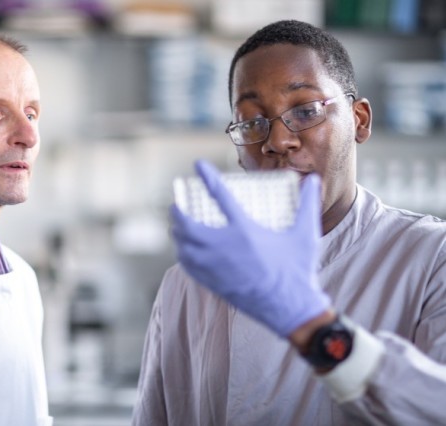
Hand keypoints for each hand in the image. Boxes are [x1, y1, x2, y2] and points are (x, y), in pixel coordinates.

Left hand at [171, 160, 330, 336]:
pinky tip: (185, 252)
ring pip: (185, 247)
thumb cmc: (298, 271)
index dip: (208, 177)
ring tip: (178, 228)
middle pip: (189, 225)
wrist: (291, 310)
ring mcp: (216, 267)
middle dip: (179, 213)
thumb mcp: (306, 235)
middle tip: (177, 206)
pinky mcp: (214, 283)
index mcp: (246, 230)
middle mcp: (225, 247)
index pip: (221, 195)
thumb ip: (307, 205)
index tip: (198, 164)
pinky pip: (189, 267)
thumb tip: (313, 180)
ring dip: (179, 235)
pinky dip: (183, 256)